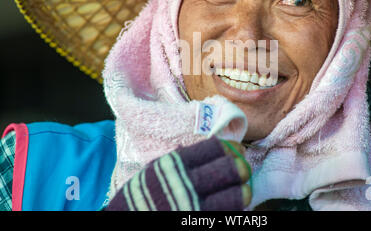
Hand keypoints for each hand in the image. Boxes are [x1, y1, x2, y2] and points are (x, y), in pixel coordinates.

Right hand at [106, 136, 251, 210]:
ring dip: (242, 193)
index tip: (235, 150)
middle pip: (230, 170)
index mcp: (174, 166)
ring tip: (242, 191)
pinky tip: (230, 208)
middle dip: (241, 168)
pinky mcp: (199, 225)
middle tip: (242, 170)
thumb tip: (215, 149)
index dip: (229, 148)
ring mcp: (194, 209)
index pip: (214, 148)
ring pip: (236, 197)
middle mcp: (186, 186)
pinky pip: (227, 216)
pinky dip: (233, 211)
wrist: (126, 220)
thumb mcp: (154, 172)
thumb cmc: (139, 198)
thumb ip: (181, 161)